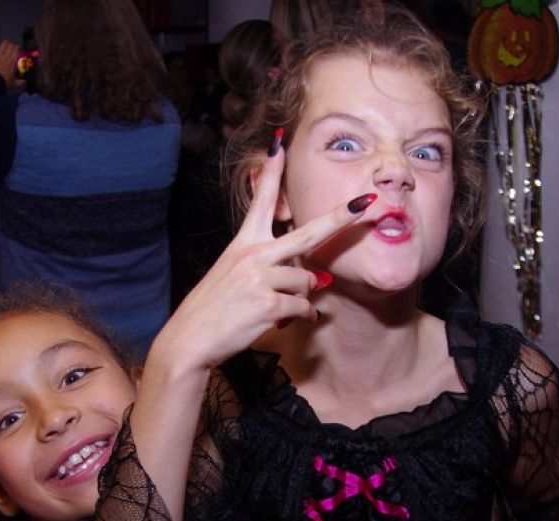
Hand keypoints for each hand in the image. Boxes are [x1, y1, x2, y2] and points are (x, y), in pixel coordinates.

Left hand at [0, 34, 21, 88]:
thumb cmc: (4, 83)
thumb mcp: (15, 83)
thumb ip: (21, 81)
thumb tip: (26, 80)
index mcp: (13, 62)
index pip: (16, 50)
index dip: (17, 48)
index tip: (18, 49)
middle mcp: (6, 56)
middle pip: (11, 46)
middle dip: (12, 45)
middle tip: (12, 47)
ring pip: (3, 44)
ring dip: (5, 43)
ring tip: (6, 43)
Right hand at [150, 136, 372, 373]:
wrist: (191, 338)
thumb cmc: (214, 309)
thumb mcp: (233, 276)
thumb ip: (272, 270)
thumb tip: (318, 278)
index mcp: (243, 244)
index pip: (261, 201)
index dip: (271, 172)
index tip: (279, 144)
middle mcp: (253, 254)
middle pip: (308, 232)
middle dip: (341, 217)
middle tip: (367, 202)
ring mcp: (260, 278)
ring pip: (307, 281)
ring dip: (301, 297)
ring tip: (279, 308)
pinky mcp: (268, 304)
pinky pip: (303, 307)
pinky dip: (302, 316)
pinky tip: (286, 321)